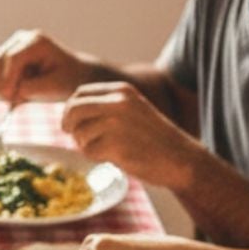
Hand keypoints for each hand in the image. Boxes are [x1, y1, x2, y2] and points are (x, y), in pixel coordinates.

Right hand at [0, 29, 95, 103]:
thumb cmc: (66, 79)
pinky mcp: (5, 55)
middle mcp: (22, 38)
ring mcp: (11, 45)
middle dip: (2, 84)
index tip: (11, 98)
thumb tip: (11, 91)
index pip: (13, 58)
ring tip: (18, 96)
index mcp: (37, 42)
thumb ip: (33, 88)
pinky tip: (14, 92)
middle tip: (14, 101)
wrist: (71, 74)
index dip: (9, 79)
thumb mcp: (55, 86)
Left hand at [60, 82, 195, 187]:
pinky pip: (88, 151)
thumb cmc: (152, 138)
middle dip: (68, 124)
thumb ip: (105, 107)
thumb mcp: (132, 110)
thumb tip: (69, 112)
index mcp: (122, 91)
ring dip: (86, 145)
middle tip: (71, 136)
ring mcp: (116, 123)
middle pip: (74, 110)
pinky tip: (114, 157)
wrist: (180, 159)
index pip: (80, 93)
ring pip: (79, 133)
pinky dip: (96, 157)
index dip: (69, 108)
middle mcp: (118, 102)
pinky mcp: (114, 145)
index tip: (68, 122)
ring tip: (107, 149)